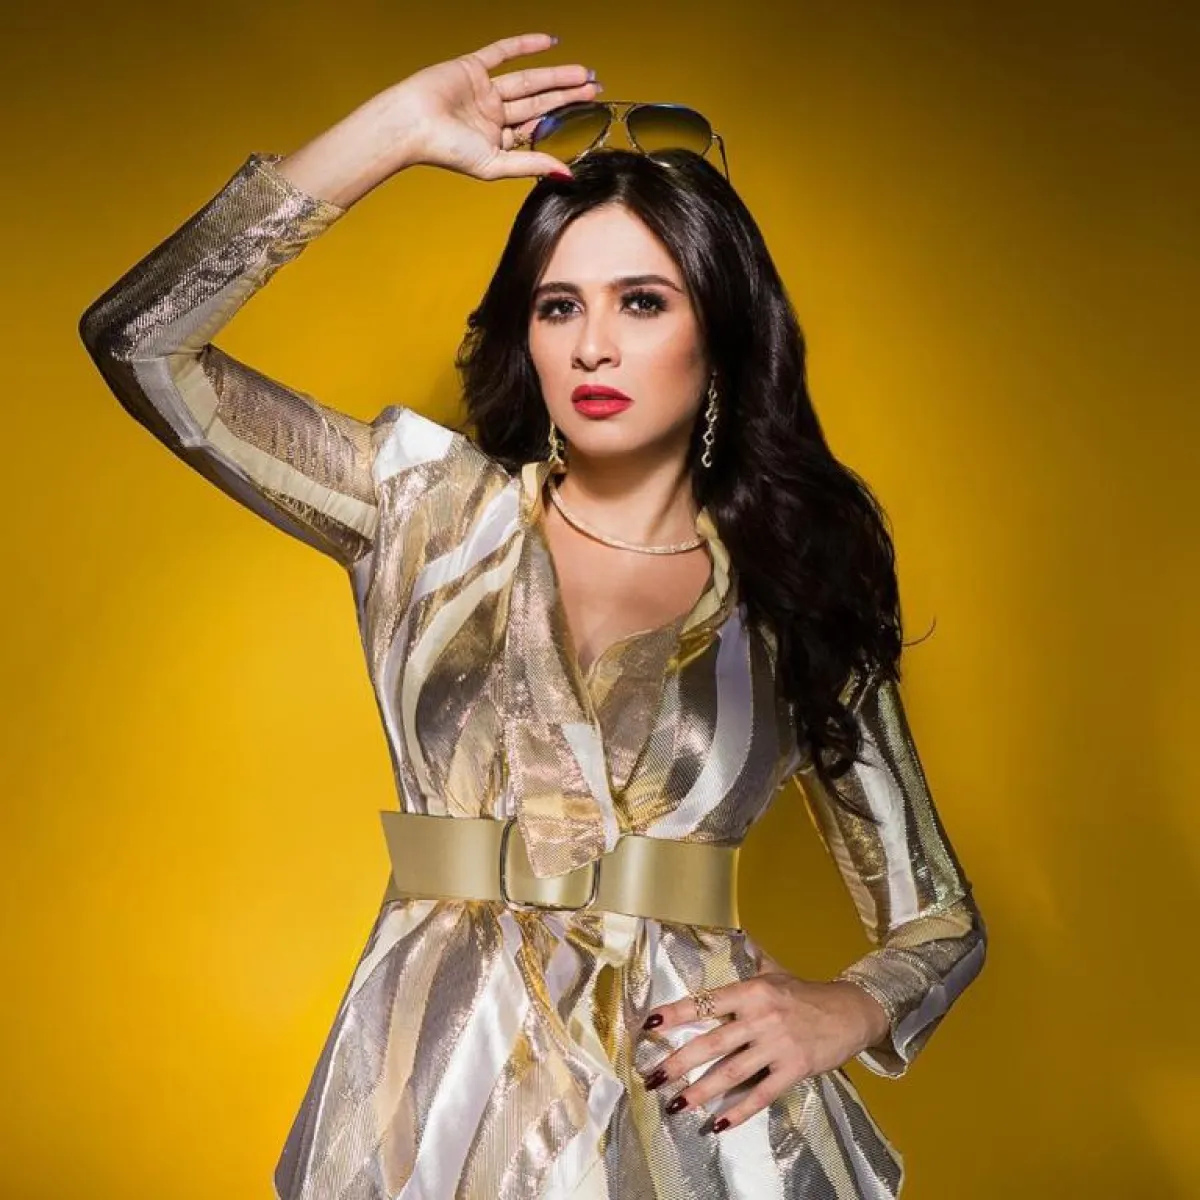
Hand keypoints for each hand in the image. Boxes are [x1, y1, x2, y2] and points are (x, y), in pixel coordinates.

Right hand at [376, 31, 600, 180]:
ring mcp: (483, 90)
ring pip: (528, 80)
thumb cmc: (446, 151)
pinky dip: (525, 45)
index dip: (562, 120)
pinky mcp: (472, 67)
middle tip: (596, 88)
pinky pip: (503, 52)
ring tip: (583, 73)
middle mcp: (493, 115)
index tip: (589, 113)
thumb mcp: (495, 164)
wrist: (413, 125)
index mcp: (497, 140)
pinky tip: (551, 43)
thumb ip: (530, 165)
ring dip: (555, 75)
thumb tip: (566, 173)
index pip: (536, 128)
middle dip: (567, 95)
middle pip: (538, 102)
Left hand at [638, 970, 889, 1132]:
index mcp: (752, 991)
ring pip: (732, 1072)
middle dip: (679, 1062)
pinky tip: (719, 1124)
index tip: (648, 1023)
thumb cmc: (806, 993)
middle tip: (652, 1078)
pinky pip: (762, 1094)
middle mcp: (761, 1017)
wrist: (851, 1011)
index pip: (707, 1002)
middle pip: (713, 1043)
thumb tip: (733, 935)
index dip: (676, 1013)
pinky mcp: (794, 1069)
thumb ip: (751, 960)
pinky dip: (740, 1111)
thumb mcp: (775, 971)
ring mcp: (777, 1045)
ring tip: (676, 1104)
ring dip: (701, 1091)